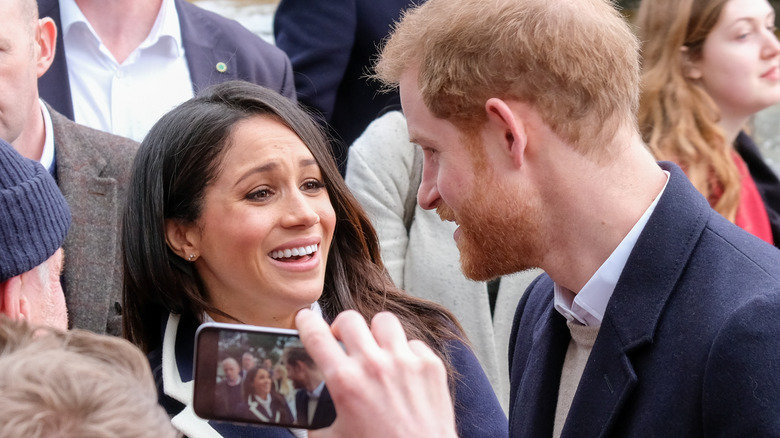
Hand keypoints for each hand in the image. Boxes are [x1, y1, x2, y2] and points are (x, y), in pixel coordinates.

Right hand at [296, 309, 456, 437]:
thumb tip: (310, 403)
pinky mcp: (431, 366)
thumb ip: (316, 417)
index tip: (306, 320)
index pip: (316, 335)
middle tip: (342, 342)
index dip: (306, 323)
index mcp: (345, 382)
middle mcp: (375, 365)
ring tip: (375, 350)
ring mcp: (406, 362)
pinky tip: (403, 371)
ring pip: (384, 321)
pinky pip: (413, 343)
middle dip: (341, 328)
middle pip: (349, 319)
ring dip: (375, 334)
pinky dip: (406, 353)